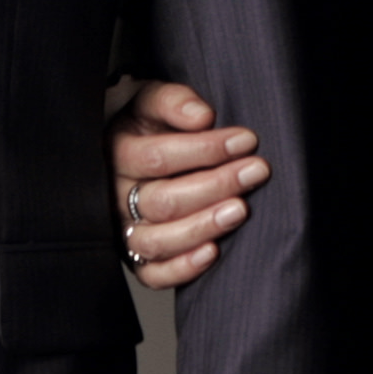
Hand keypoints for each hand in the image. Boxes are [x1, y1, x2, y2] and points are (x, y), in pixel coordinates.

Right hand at [107, 79, 265, 289]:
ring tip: (240, 210)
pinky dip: (182, 268)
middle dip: (216, 186)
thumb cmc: (146, 125)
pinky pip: (153, 274)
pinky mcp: (136, 258)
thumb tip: (202, 116)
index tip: (245, 140)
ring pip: (158, 240)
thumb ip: (173, 101)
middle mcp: (116, 196)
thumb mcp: (150, 99)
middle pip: (163, 201)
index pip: (158, 158)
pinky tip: (213, 252)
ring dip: (203, 226)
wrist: (126, 152)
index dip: (205, 150)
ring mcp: (124, 230)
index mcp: (116, 154)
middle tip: (256, 172)